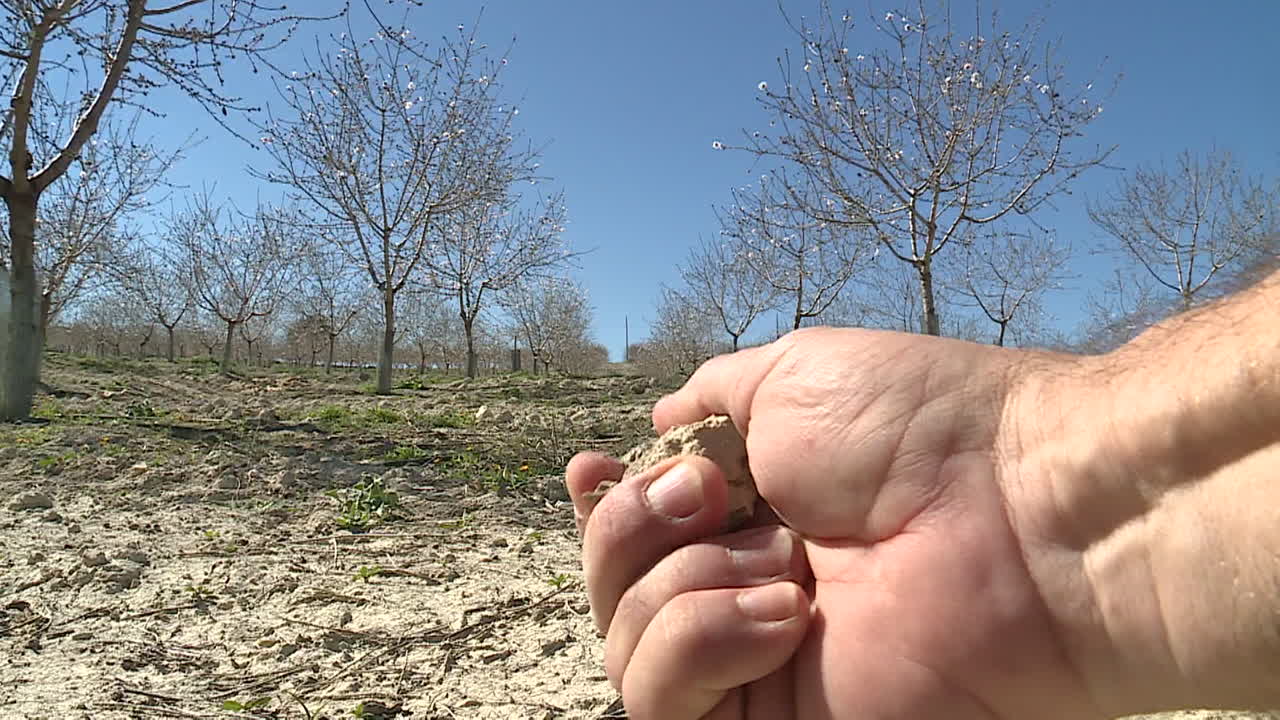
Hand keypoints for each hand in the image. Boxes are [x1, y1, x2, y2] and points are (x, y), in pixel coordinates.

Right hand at [568, 327, 1110, 719]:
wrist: (1017, 512)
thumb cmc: (917, 429)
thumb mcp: (791, 377)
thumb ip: (711, 401)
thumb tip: (659, 421)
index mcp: (752, 513)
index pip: (636, 534)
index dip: (601, 510)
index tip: (589, 469)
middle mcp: (746, 587)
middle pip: (611, 590)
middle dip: (629, 529)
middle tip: (706, 494)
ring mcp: (760, 661)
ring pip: (625, 650)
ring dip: (680, 587)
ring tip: (781, 562)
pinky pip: (668, 703)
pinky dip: (704, 642)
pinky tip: (785, 611)